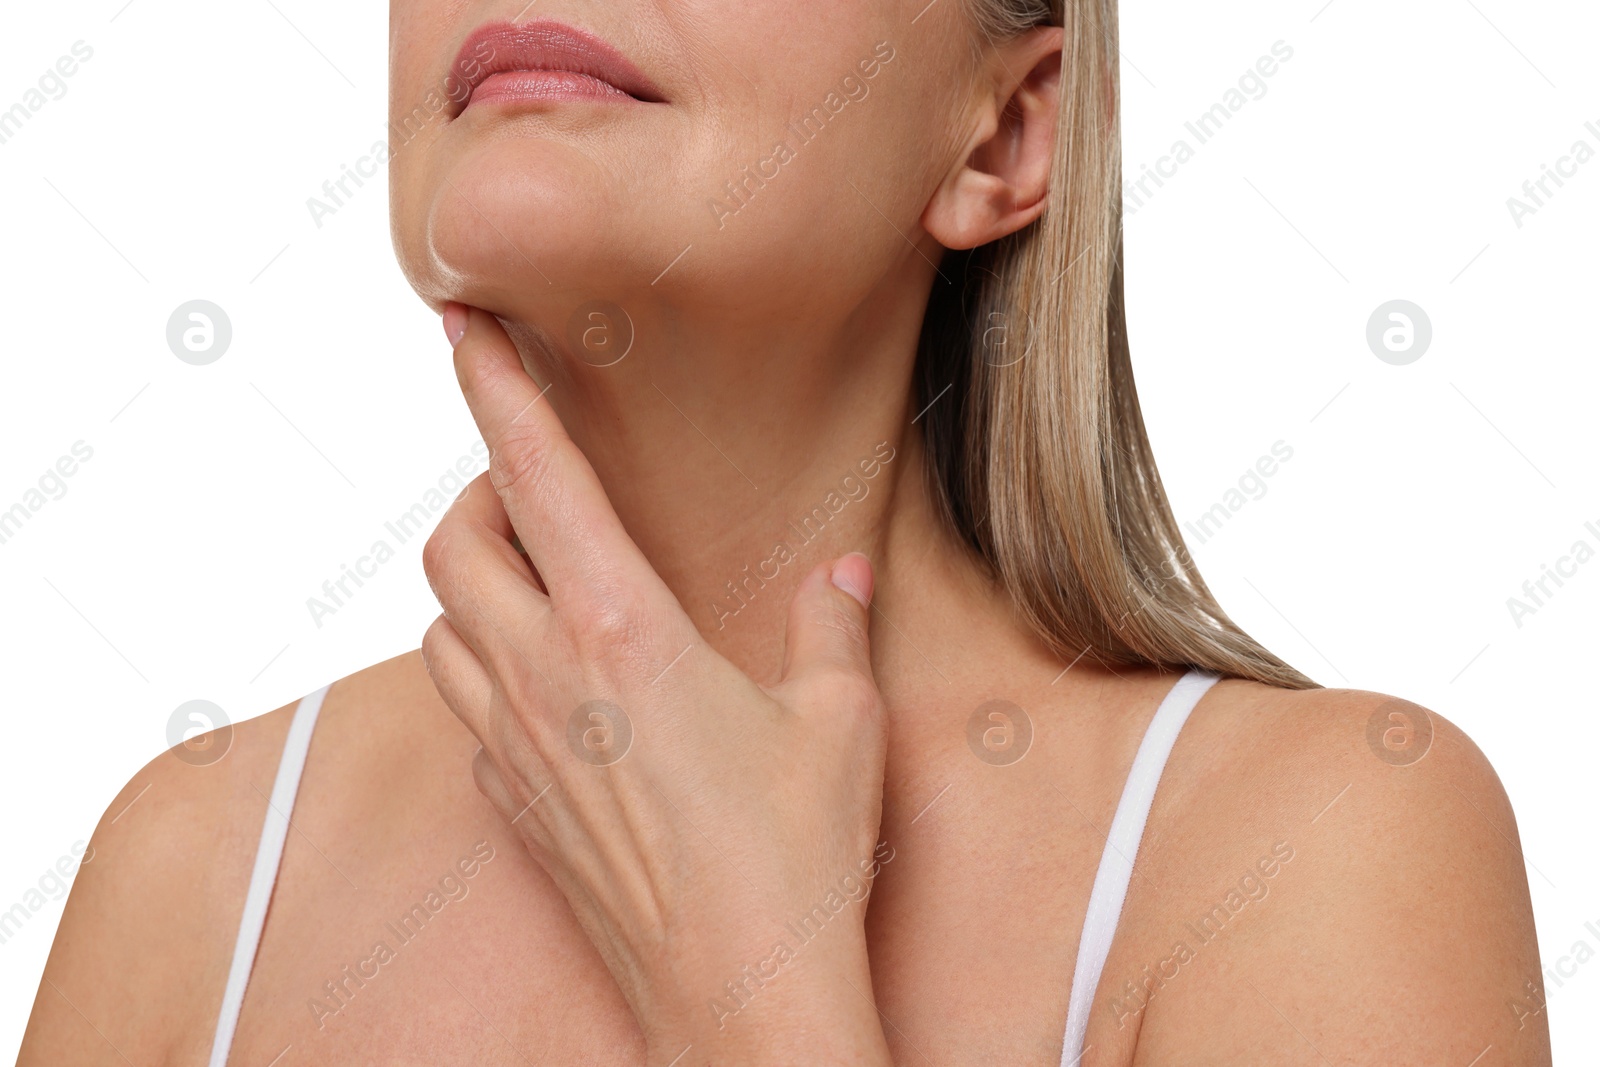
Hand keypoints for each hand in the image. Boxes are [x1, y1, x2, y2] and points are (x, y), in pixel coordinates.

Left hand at [420, 304, 895, 1064]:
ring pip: (441, 630)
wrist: (744, 1002)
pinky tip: (557, 694)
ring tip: (549, 593)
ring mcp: (518, 751)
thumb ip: (833, 623)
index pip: (538, 474)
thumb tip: (843, 570)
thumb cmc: (797, 862)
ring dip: (478, 591)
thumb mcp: (840, 719)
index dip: (494, 386)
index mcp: (625, 631)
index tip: (459, 324)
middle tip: (545, 501)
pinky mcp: (515, 811)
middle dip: (481, 498)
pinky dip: (487, 675)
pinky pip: (465, 713)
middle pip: (453, 546)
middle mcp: (549, 681)